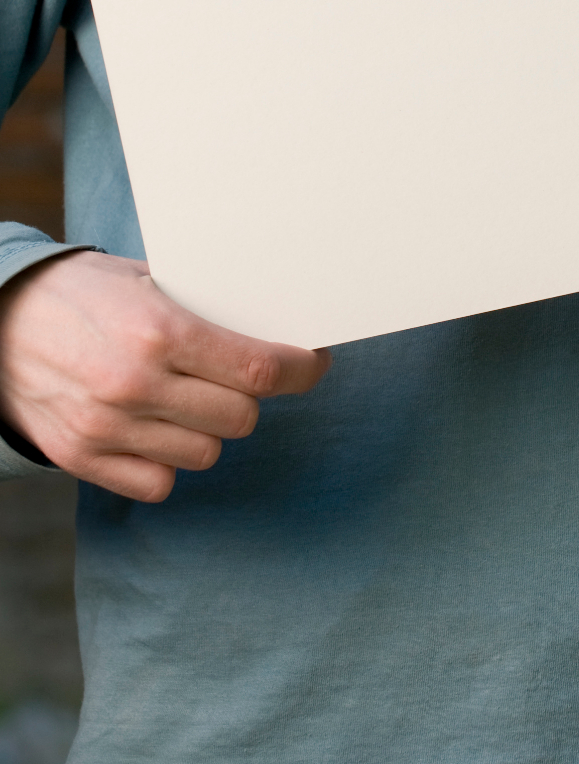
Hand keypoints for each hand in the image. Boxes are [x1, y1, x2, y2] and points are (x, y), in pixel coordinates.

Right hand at [0, 251, 330, 500]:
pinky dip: (168, 463)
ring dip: (209, 431)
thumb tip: (275, 324)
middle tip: (238, 378)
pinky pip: (160, 484)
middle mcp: (135, 384)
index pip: (261, 369)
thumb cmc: (81, 292)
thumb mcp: (146, 279)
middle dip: (250, 398)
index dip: (301, 370)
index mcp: (159, 330)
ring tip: (187, 399)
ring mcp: (107, 427)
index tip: (312, 364)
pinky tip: (156, 429)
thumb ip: (205, 307)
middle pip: (241, 418)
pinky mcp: (82, 458)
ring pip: (206, 455)